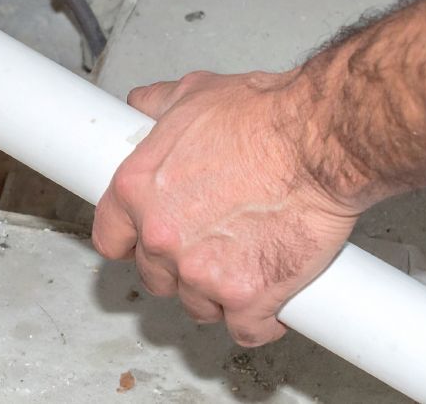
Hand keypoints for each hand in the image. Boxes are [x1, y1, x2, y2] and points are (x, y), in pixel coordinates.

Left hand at [92, 70, 360, 345]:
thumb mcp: (193, 94)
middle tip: (211, 245)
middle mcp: (161, 236)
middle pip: (155, 276)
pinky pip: (244, 329)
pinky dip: (258, 321)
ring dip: (217, 293)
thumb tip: (143, 105)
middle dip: (178, 266)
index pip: (109, 238)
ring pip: (197, 305)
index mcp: (137, 190)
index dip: (130, 242)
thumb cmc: (261, 117)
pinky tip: (269, 301)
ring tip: (245, 264)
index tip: (145, 243)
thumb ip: (158, 105)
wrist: (316, 142)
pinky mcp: (246, 298)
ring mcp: (201, 272)